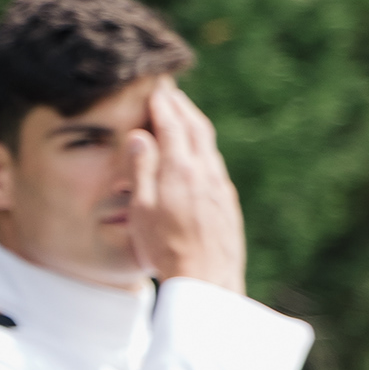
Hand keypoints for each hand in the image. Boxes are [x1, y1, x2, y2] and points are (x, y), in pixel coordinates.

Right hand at [126, 81, 246, 293]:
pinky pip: (215, 164)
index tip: (155, 88)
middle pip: (196, 127)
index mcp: (181, 169)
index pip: (172, 124)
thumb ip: (141, 169)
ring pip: (208, 145)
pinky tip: (198, 156)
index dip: (162, 103)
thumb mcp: (142, 209)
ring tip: (183, 116)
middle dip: (182, 106)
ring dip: (194, 125)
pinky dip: (203, 148)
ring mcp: (220, 187)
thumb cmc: (166, 249)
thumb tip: (140, 135)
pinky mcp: (228, 203)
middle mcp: (206, 172)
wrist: (207, 281)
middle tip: (170, 92)